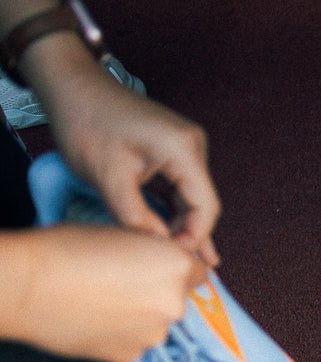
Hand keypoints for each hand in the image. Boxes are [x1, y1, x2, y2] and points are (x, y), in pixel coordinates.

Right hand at [8, 225, 206, 361]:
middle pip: (176, 299)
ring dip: (139, 315)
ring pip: (155, 322)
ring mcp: (154, 334)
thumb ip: (152, 252)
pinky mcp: (132, 355)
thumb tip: (159, 262)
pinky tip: (95, 320)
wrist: (27, 286)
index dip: (174, 269)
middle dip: (155, 292)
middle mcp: (174, 303)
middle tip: (118, 283)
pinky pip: (135, 342)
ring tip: (101, 301)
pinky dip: (121, 334)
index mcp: (176, 266)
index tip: (157, 269)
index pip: (197, 272)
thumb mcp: (120, 233)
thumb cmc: (64, 252)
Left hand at [37, 49, 220, 265]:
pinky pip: (178, 187)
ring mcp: (183, 148)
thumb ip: (137, 217)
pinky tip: (176, 233)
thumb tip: (158, 247)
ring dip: (182, 225)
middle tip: (189, 270)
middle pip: (202, 203)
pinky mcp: (170, 150)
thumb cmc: (87, 123)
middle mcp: (192, 147)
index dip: (194, 238)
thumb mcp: (109, 177)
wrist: (72, 87)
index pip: (205, 207)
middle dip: (191, 235)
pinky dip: (173, 210)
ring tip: (189, 260)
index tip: (176, 261)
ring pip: (190, 197)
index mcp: (184, 151)